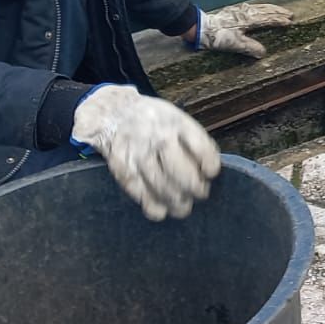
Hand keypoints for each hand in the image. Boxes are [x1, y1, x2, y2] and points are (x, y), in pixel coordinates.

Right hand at [70, 85, 220, 220]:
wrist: (113, 113)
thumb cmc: (151, 119)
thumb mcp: (175, 117)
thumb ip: (192, 140)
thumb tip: (207, 169)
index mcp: (176, 123)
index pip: (201, 148)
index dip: (210, 165)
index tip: (211, 173)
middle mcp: (158, 139)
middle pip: (183, 173)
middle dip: (196, 189)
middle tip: (200, 193)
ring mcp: (140, 155)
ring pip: (163, 187)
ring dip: (178, 203)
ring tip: (183, 206)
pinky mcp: (124, 170)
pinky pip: (141, 194)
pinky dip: (154, 206)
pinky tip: (162, 209)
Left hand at [183, 3, 293, 58]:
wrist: (200, 27)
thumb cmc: (218, 36)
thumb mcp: (235, 44)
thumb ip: (250, 47)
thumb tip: (263, 53)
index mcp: (249, 19)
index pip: (268, 19)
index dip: (280, 20)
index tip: (290, 22)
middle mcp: (246, 12)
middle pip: (266, 10)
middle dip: (278, 12)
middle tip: (290, 13)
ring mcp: (240, 10)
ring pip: (259, 7)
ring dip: (270, 9)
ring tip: (278, 10)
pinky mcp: (234, 11)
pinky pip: (253, 7)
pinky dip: (261, 8)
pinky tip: (258, 9)